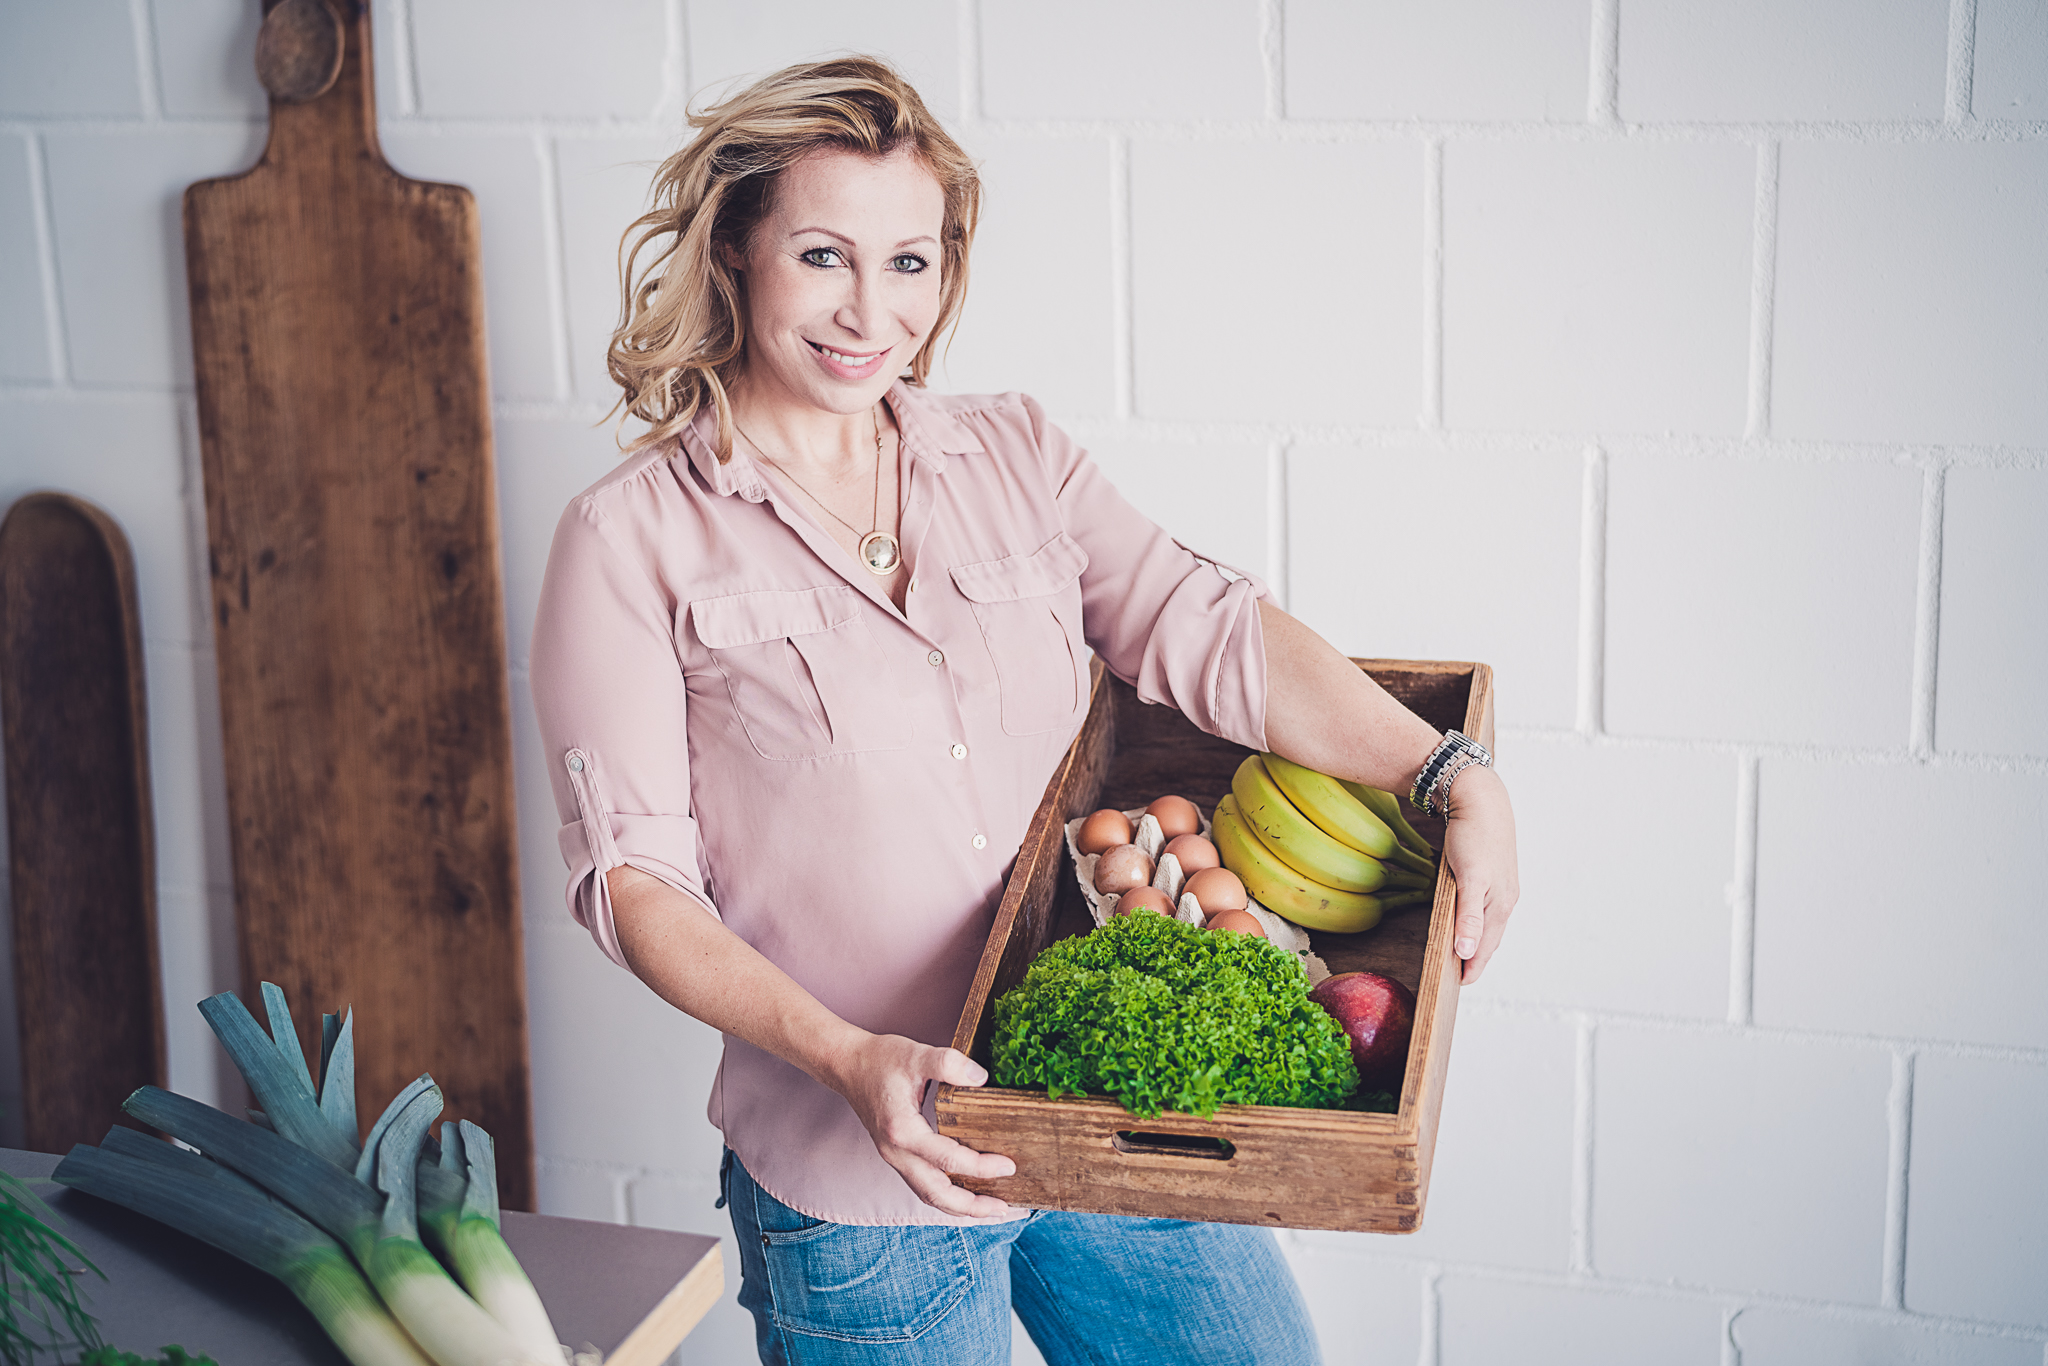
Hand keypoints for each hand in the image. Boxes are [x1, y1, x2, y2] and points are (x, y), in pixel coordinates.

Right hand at [820, 1030, 1016, 1218]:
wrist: (846, 1064)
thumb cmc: (880, 1059)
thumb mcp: (916, 1055)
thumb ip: (948, 1064)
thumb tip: (982, 1078)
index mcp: (902, 1131)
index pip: (948, 1160)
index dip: (981, 1167)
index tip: (1009, 1166)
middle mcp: (896, 1152)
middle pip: (936, 1194)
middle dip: (972, 1207)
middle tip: (1005, 1209)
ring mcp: (894, 1157)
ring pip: (928, 1195)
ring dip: (960, 1207)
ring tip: (991, 1209)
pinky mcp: (896, 1155)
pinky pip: (923, 1185)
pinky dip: (947, 1195)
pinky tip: (966, 1191)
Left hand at [1439, 765, 1519, 983]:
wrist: (1481, 797)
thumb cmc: (1473, 836)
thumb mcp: (1468, 878)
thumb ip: (1468, 917)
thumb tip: (1468, 953)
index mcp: (1500, 903)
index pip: (1486, 947)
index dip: (1473, 967)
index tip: (1459, 985)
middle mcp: (1506, 898)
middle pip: (1490, 938)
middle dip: (1477, 959)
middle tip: (1459, 977)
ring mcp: (1503, 885)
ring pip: (1490, 923)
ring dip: (1479, 941)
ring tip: (1465, 956)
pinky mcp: (1495, 873)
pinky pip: (1487, 907)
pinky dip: (1479, 921)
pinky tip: (1472, 921)